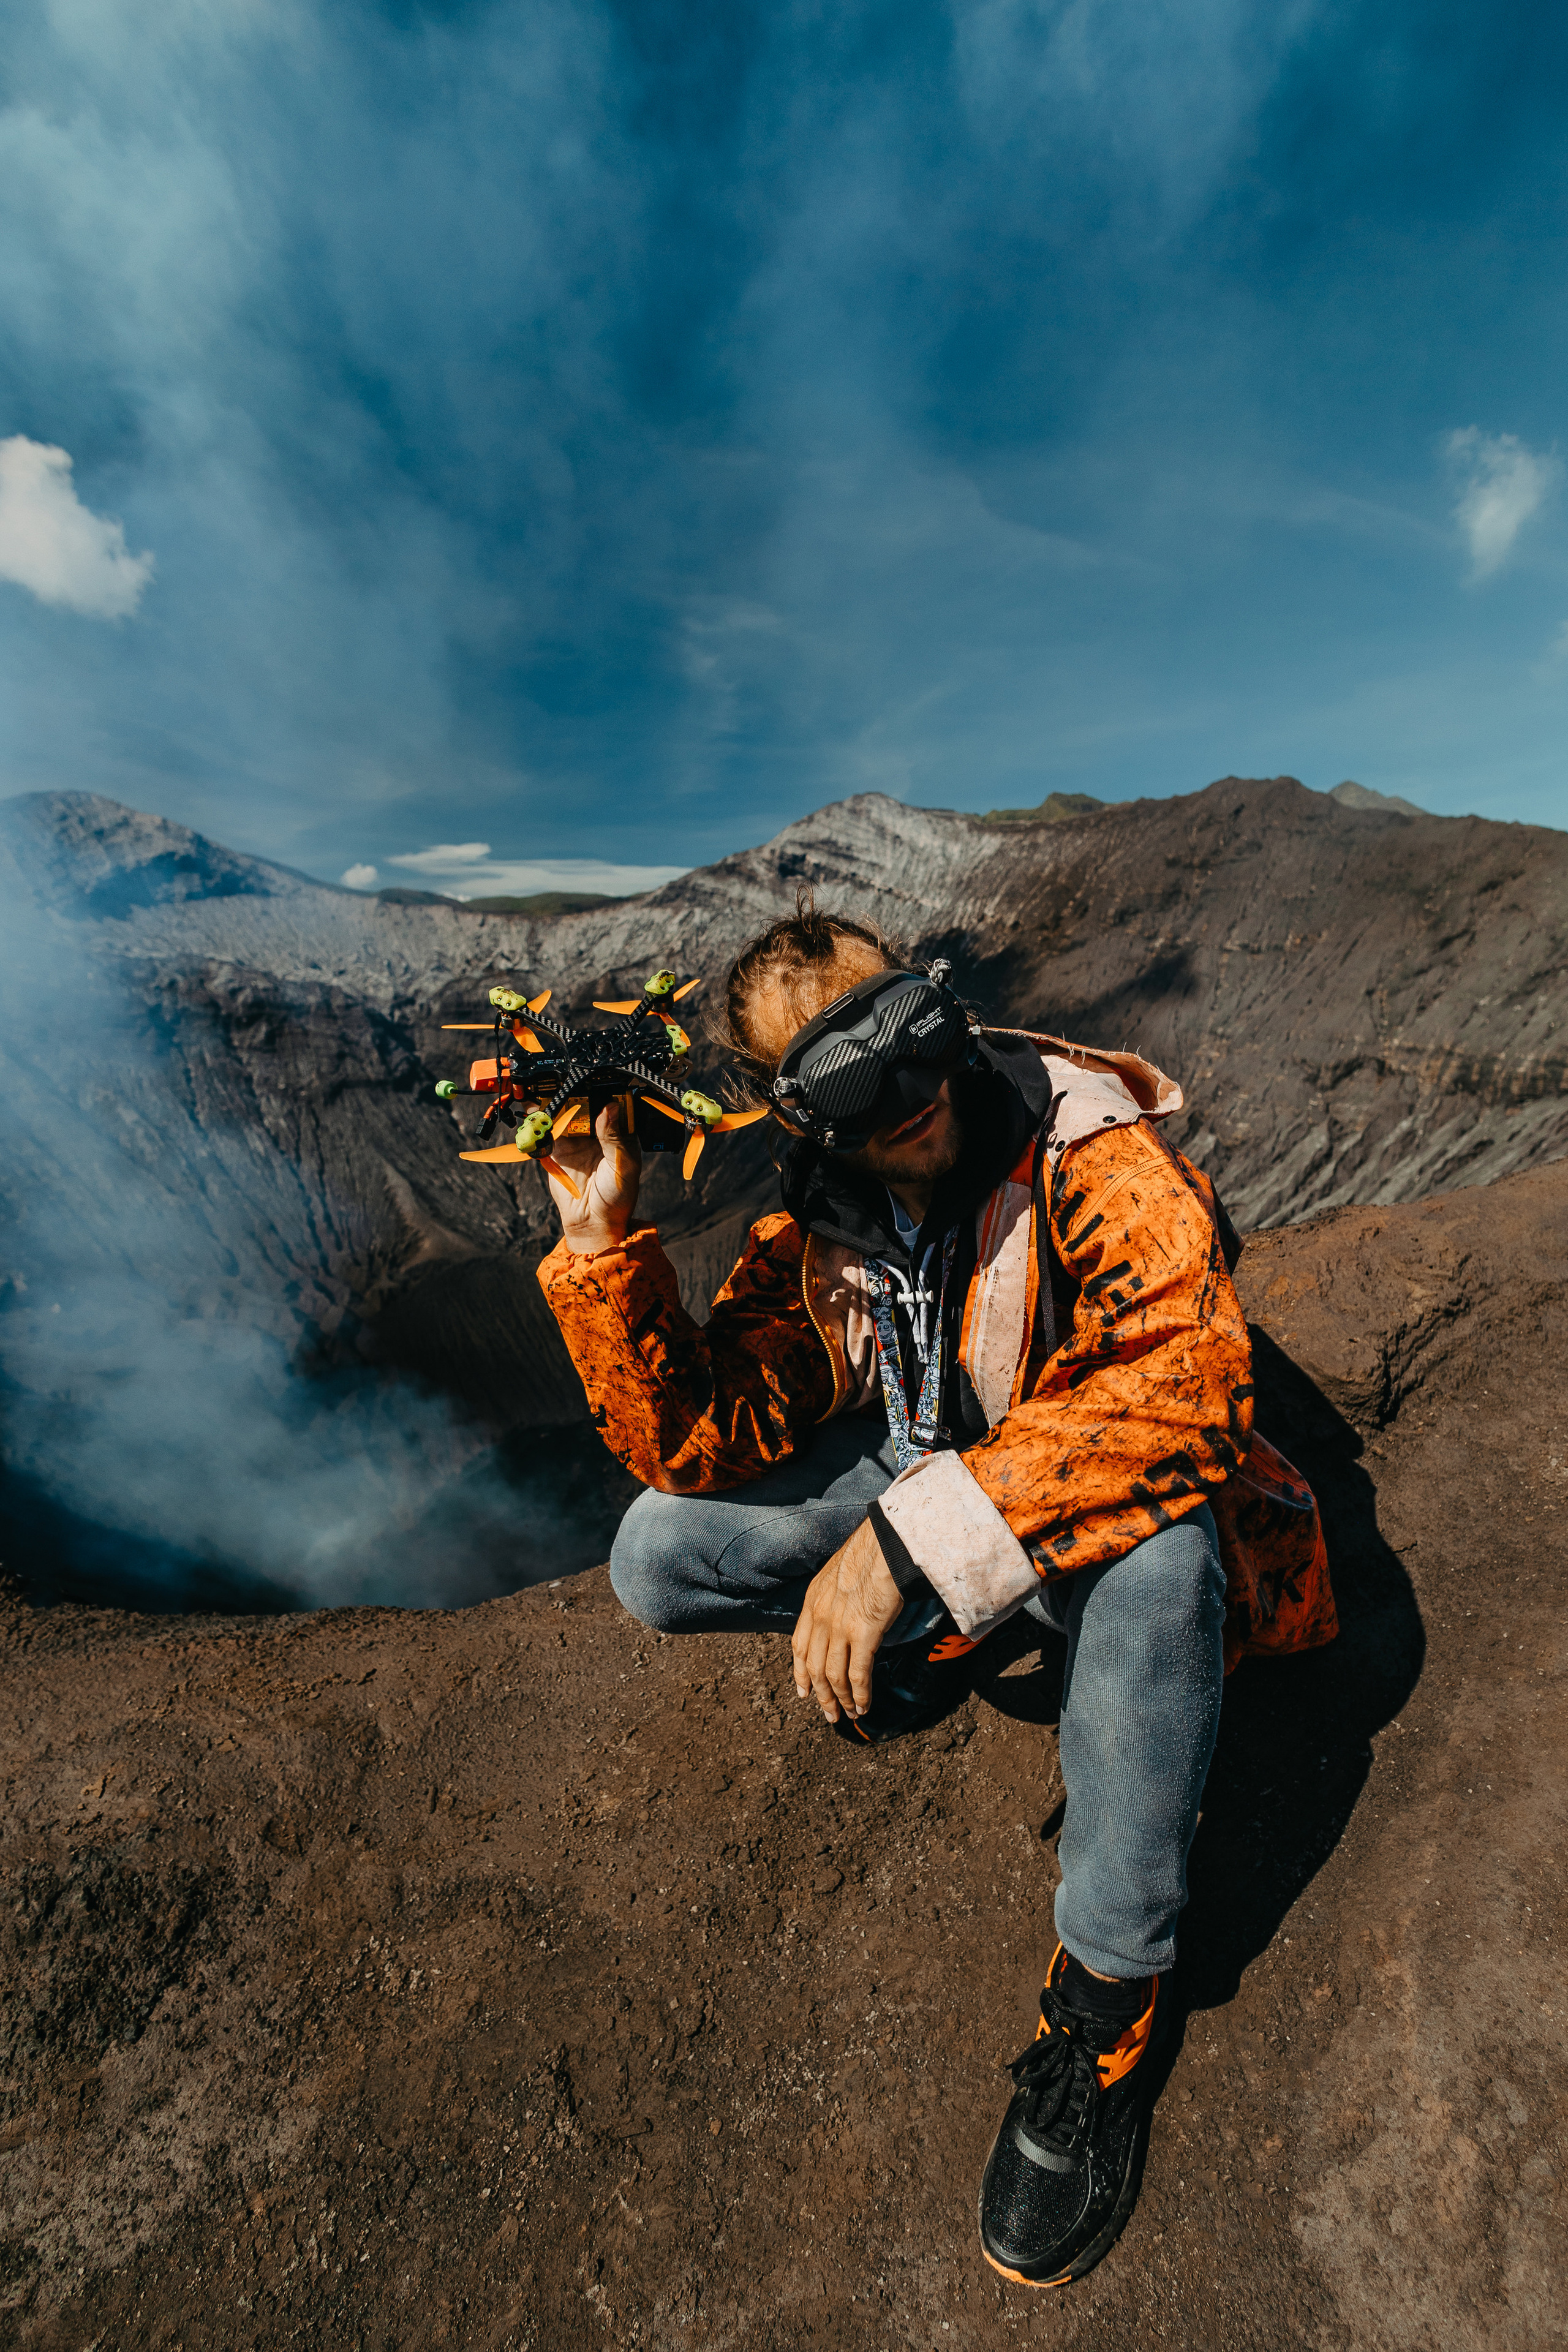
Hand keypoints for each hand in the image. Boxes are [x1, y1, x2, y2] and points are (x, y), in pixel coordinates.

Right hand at [546, 1095, 642, 1253]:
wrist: (592, 1222)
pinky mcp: (559, 1150)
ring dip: (555, 1104)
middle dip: (573, 1094)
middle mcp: (598, 1133)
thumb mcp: (622, 1165)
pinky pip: (549, 1132)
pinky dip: (541, 1122)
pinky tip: (535, 1111)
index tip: (589, 1080)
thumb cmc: (617, 1197)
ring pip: (565, 1115)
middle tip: (563, 1082)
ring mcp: (577, 1140)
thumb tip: (611, 1107)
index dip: (600, 1092)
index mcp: (619, 1133)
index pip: (610, 1105)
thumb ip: (614, 1137)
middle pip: (584, 1106)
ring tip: (545, 1091)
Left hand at [792, 1516, 903, 1724]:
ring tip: (850, 1715)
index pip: (799, 1646)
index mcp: (813, 1601)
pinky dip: (860, 1694)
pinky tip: (864, 1705)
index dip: (801, 1673)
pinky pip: (857, 1674)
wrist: (887, 1544)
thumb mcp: (840, 1572)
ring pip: (834, 1676)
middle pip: (815, 1667)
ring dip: (842, 1700)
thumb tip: (845, 1612)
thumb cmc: (872, 1553)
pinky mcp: (863, 1634)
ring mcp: (839, 1627)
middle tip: (830, 1714)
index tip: (804, 1692)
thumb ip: (835, 1596)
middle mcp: (820, 1617)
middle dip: (822, 1695)